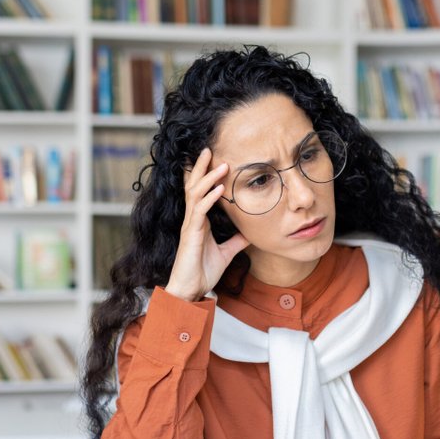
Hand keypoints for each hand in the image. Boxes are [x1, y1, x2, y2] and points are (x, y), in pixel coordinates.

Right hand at [164, 148, 249, 301]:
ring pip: (196, 194)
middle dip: (200, 167)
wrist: (191, 290)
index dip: (203, 175)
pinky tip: (220, 188)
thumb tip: (250, 232)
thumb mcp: (226, 252)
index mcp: (198, 221)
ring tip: (221, 164)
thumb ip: (236, 241)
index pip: (199, 192)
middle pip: (193, 186)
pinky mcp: (191, 235)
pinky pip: (200, 211)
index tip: (212, 158)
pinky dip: (210, 198)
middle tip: (208, 149)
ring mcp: (190, 226)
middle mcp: (192, 219)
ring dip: (209, 178)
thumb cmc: (203, 271)